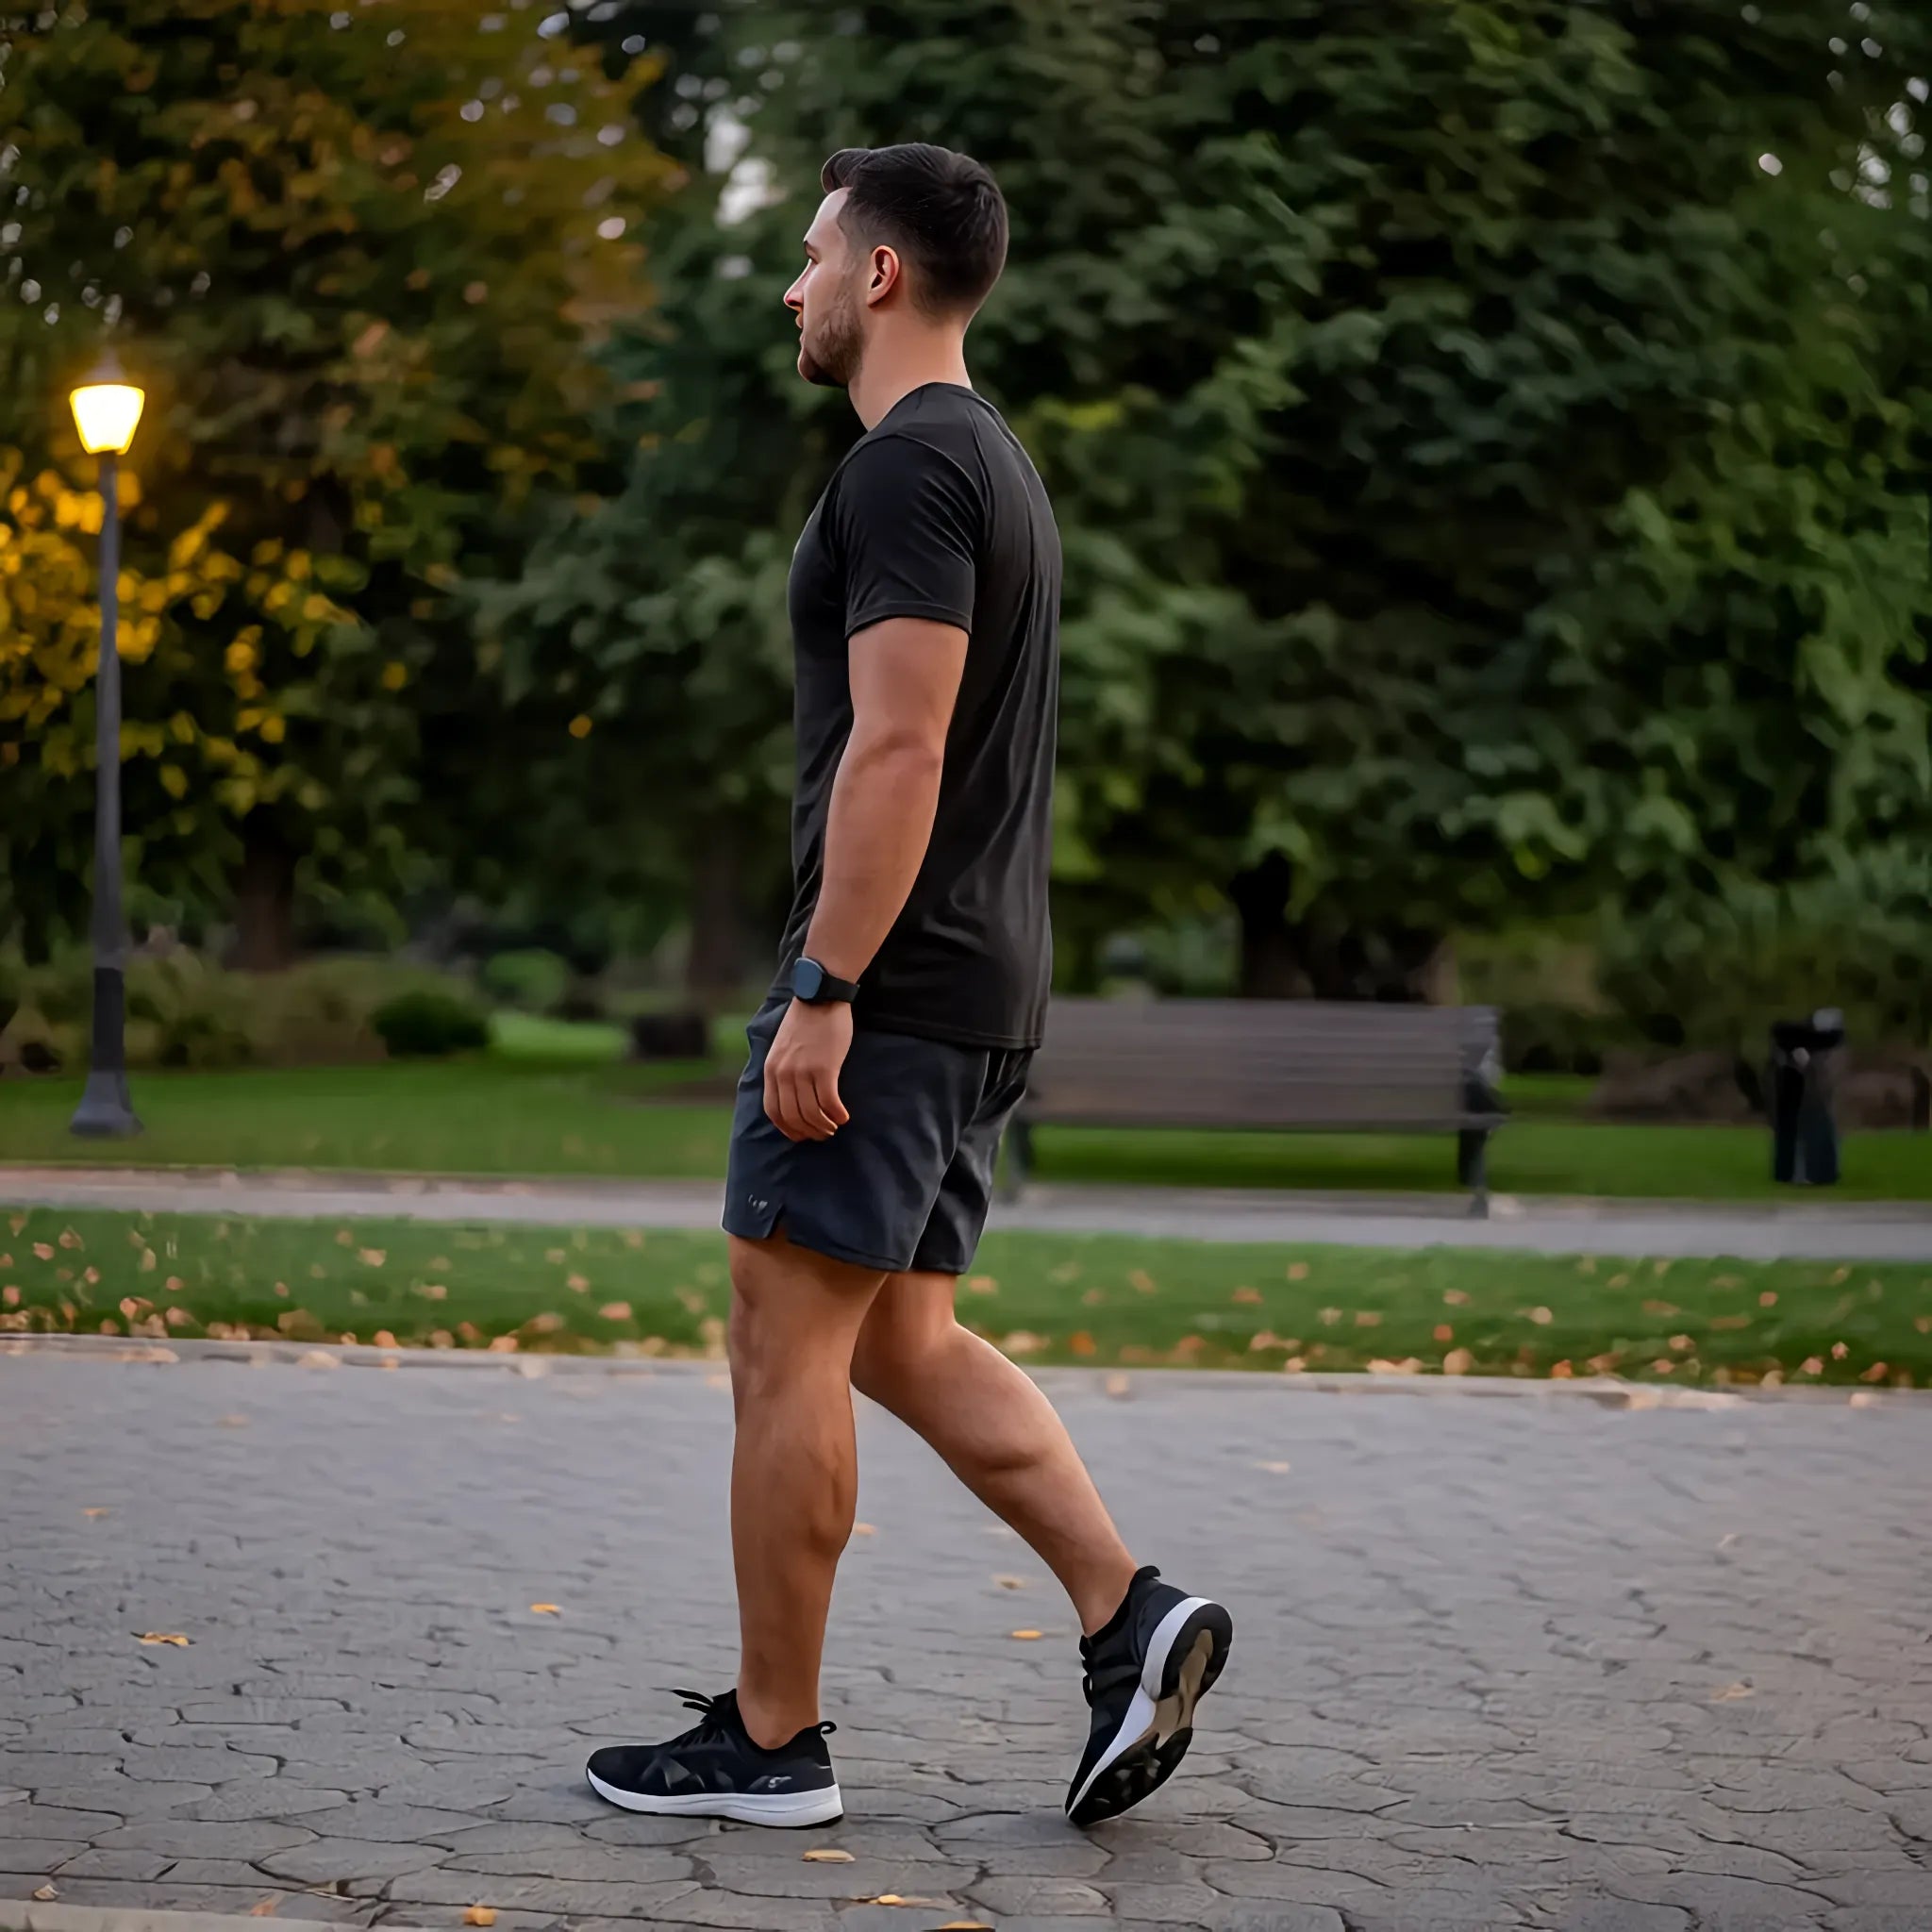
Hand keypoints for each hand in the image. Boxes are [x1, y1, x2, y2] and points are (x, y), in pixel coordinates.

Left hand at [763, 999, 853, 1142]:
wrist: (820, 997)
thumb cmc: (805, 1021)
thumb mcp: (782, 1047)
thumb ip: (781, 1070)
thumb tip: (790, 1097)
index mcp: (771, 1070)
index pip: (774, 1112)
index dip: (788, 1128)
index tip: (801, 1134)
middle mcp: (784, 1074)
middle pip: (793, 1117)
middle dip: (808, 1132)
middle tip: (822, 1134)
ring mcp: (803, 1072)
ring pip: (812, 1114)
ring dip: (824, 1126)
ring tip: (834, 1126)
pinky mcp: (825, 1068)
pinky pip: (829, 1102)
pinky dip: (837, 1114)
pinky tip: (844, 1116)